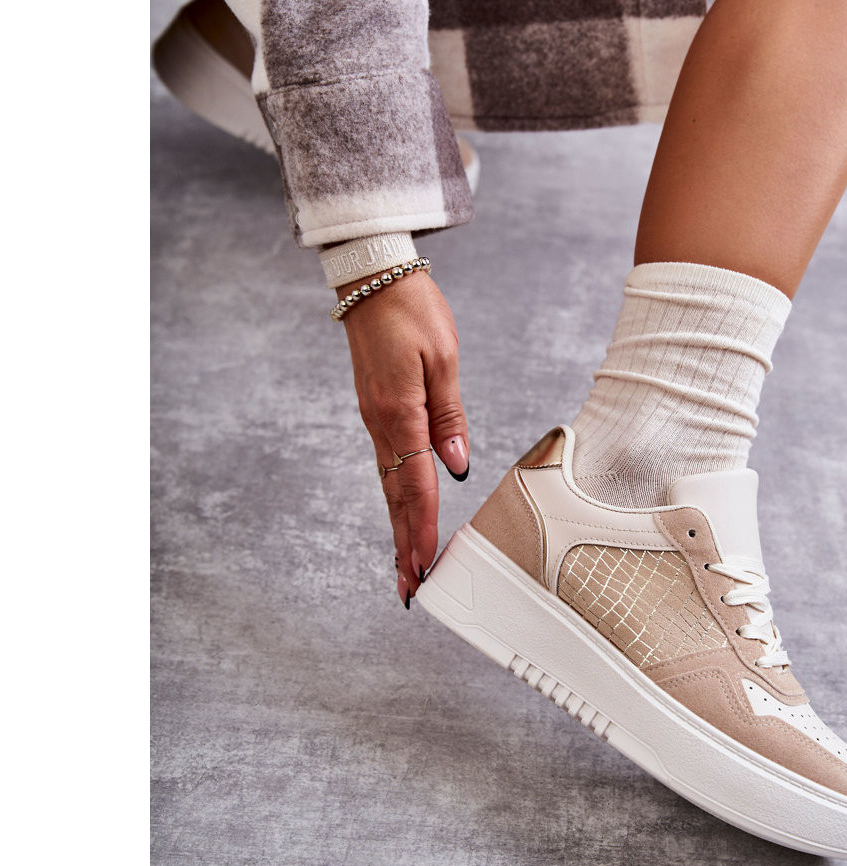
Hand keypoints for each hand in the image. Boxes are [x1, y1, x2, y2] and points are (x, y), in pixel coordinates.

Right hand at [339, 269, 468, 606]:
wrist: (372, 278)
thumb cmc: (412, 310)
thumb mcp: (444, 358)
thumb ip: (449, 415)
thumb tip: (455, 465)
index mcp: (400, 412)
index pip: (416, 482)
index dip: (423, 527)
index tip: (426, 563)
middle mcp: (381, 423)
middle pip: (396, 495)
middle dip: (405, 543)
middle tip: (409, 587)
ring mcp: (374, 419)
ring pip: (388, 484)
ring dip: (399, 525)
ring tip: (406, 564)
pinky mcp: (376, 412)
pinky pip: (387, 464)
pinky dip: (396, 496)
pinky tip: (404, 513)